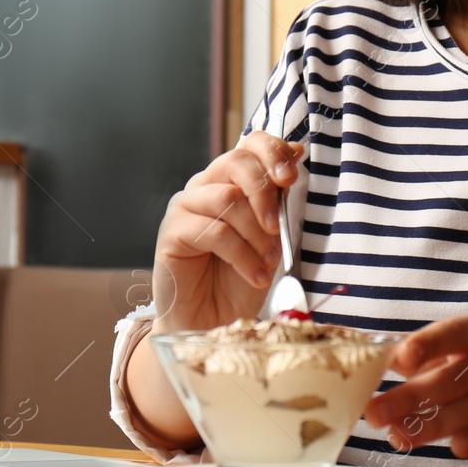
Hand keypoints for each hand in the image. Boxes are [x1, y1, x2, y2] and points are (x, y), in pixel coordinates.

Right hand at [150, 131, 304, 334]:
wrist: (215, 323)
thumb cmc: (242, 278)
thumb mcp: (271, 235)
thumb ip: (278, 197)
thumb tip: (296, 152)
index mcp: (230, 180)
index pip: (249, 143)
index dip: (272, 152)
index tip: (291, 177)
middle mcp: (204, 186)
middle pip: (236, 162)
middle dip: (265, 194)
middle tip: (278, 228)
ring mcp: (184, 207)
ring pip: (227, 198)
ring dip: (256, 233)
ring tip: (268, 261)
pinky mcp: (171, 233)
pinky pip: (215, 232)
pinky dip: (243, 256)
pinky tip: (255, 275)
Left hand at [363, 316, 467, 459]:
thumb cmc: (465, 372)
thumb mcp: (443, 356)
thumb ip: (410, 357)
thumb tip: (370, 361)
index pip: (454, 332)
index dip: (429, 343)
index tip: (402, 358)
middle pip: (453, 379)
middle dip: (410, 398)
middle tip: (374, 414)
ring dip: (431, 425)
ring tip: (397, 436)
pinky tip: (456, 447)